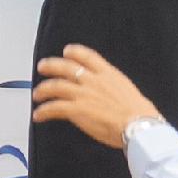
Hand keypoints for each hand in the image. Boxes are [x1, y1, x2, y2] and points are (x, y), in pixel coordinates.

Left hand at [32, 46, 164, 148]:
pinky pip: (54, 108)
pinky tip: (39, 115)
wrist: (138, 126)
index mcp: (108, 74)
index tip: (66, 51)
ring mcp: (83, 94)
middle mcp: (93, 80)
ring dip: (43, 89)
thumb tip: (110, 93)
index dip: (74, 52)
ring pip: (55, 86)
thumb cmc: (140, 114)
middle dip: (51, 66)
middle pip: (66, 67)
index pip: (87, 56)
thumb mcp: (128, 91)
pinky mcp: (76, 109)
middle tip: (42, 67)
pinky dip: (43, 111)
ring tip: (37, 94)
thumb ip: (113, 88)